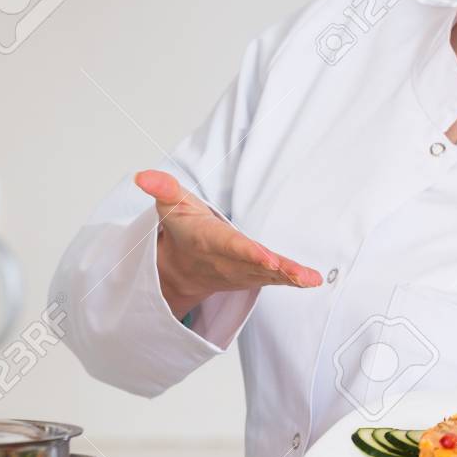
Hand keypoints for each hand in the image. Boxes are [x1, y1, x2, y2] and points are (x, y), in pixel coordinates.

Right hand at [134, 169, 321, 320]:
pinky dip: (294, 281)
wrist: (181, 269)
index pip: (231, 246)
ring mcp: (243, 272)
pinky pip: (275, 280)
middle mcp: (228, 261)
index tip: (267, 258)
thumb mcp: (171, 205)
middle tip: (298, 274)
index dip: (249, 253)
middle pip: (255, 265)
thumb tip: (142, 175)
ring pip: (268, 275)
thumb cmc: (182, 230)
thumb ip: (162, 188)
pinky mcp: (255, 276)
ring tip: (311, 279)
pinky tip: (314, 281)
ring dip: (290, 277)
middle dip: (277, 270)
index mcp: (209, 241)